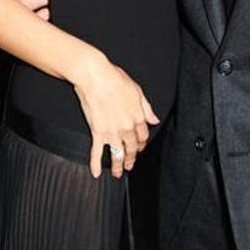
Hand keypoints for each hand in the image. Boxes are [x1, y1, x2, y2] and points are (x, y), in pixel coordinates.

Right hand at [73, 54, 159, 178]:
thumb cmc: (114, 79)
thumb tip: (154, 120)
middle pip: (132, 148)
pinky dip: (96, 163)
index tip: (138, 147)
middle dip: (132, 158)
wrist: (95, 77)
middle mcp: (127, 127)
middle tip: (129, 165)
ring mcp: (112, 132)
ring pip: (118, 154)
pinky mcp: (97, 132)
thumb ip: (147, 109)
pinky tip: (96, 172)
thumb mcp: (137, 91)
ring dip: (118, 165)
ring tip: (118, 173)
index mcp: (138, 117)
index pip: (143, 136)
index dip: (141, 144)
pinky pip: (97, 151)